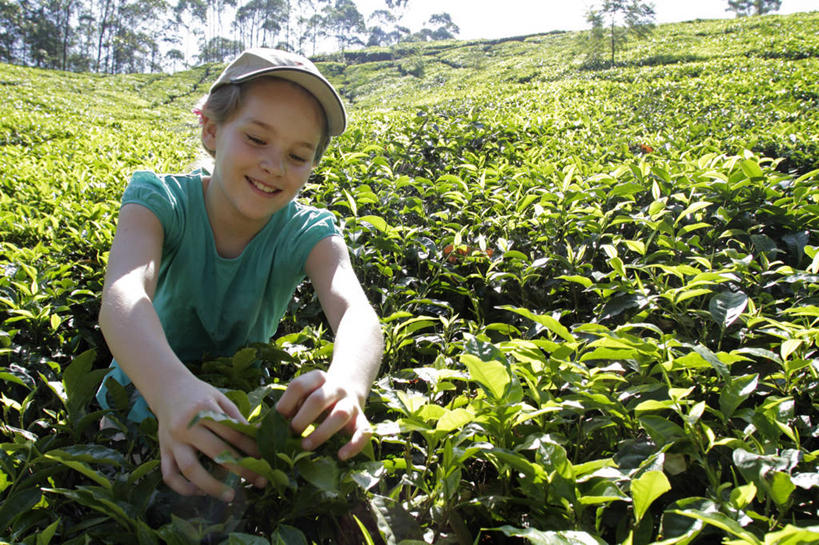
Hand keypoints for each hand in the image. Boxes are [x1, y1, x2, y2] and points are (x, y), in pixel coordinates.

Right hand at [153, 375, 266, 500]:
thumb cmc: (198, 394)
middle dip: (241, 469)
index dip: (251, 448)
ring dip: (211, 486)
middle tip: (260, 482)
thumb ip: (235, 417)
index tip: (266, 460)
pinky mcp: (162, 451)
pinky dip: (183, 488)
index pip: (232, 434)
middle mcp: (186, 427)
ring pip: (190, 469)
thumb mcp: (219, 398)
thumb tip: (258, 435)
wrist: (167, 389)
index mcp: (203, 410)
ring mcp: (172, 441)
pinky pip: (169, 475)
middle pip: (216, 453)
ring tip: (229, 496)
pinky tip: (200, 492)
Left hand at [275, 370, 371, 460]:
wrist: (348, 390)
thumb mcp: (302, 397)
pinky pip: (364, 432)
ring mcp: (351, 403)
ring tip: (306, 446)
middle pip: (319, 399)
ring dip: (322, 432)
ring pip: (341, 414)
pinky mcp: (362, 420)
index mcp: (317, 378)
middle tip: (292, 433)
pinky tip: (340, 456)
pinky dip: (353, 445)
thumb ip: (285, 410)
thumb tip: (257, 430)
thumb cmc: (316, 399)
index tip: (277, 419)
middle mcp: (336, 388)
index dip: (285, 403)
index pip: (299, 385)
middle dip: (302, 418)